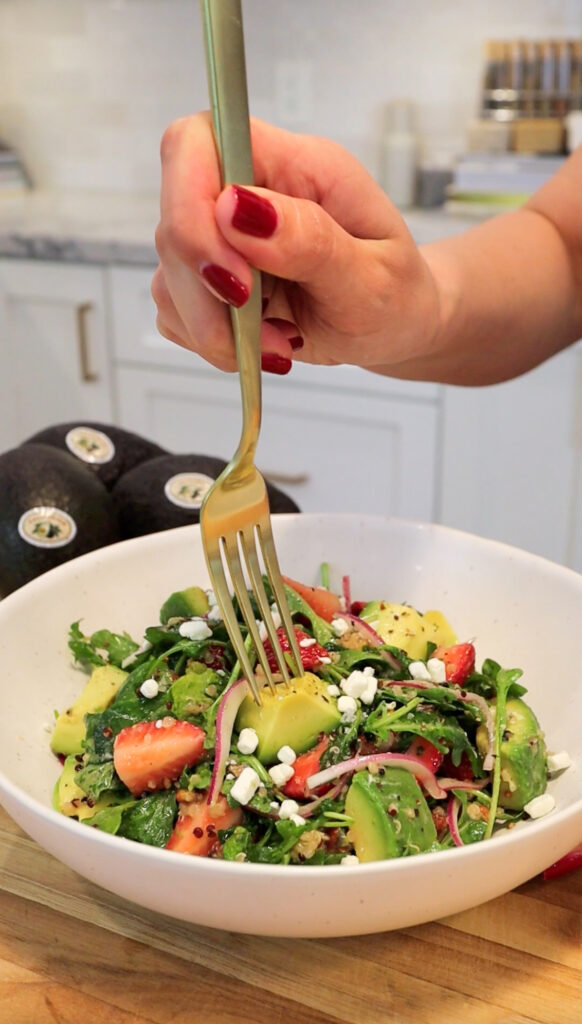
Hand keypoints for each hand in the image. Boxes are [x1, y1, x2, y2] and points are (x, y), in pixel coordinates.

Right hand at [152, 113, 441, 376]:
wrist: (396, 324)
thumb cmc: (396, 293)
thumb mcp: (373, 276)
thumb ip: (311, 241)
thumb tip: (237, 207)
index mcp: (293, 164)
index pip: (197, 143)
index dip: (191, 205)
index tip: (237, 279)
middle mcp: (248, 190)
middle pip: (174, 220)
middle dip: (210, 294)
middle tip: (270, 334)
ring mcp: (222, 236)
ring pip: (170, 275)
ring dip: (215, 329)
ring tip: (279, 345)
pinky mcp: (210, 281)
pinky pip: (177, 312)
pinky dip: (212, 342)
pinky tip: (260, 344)